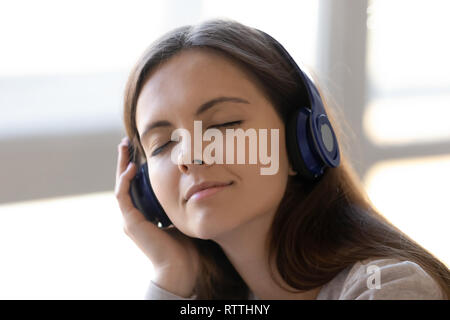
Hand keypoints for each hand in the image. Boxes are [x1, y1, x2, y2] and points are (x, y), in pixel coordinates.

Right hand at [115, 137, 199, 296]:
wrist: (181, 267)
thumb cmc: (185, 246)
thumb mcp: (181, 217)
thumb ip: (179, 204)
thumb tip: (190, 187)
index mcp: (144, 215)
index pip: (135, 185)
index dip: (135, 167)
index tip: (138, 151)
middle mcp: (133, 216)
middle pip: (125, 182)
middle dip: (125, 161)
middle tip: (126, 142)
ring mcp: (130, 219)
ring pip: (120, 185)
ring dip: (121, 165)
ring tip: (124, 147)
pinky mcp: (130, 222)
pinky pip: (123, 196)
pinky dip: (125, 180)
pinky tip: (131, 166)